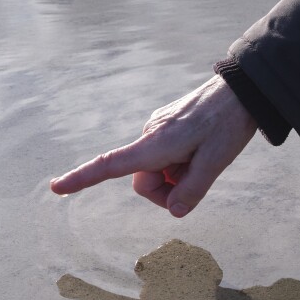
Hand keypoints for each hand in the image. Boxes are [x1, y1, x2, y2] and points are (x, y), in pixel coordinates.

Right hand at [50, 75, 256, 217]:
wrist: (243, 89)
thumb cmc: (228, 124)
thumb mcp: (216, 162)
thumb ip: (192, 191)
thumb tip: (174, 210)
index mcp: (155, 144)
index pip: (110, 166)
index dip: (82, 179)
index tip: (57, 188)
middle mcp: (150, 135)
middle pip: (144, 181)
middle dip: (167, 189)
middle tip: (200, 178)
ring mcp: (157, 129)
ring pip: (157, 170)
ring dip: (178, 174)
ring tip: (205, 158)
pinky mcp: (166, 126)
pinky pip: (165, 156)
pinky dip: (181, 162)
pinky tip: (203, 146)